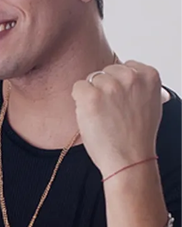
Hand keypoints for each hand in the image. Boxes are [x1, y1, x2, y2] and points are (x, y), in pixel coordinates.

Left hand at [72, 60, 162, 176]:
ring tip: (104, 116)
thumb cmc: (137, 136)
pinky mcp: (90, 96)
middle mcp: (130, 77)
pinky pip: (77, 87)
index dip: (119, 84)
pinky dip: (80, 101)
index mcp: (148, 76)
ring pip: (90, 80)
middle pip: (105, 72)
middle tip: (112, 111)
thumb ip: (138, 86)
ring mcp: (110, 86)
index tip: (123, 100)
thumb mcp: (149, 104)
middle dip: (104, 88)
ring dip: (92, 95)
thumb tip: (125, 76)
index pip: (124, 66)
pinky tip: (92, 115)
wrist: (129, 159)